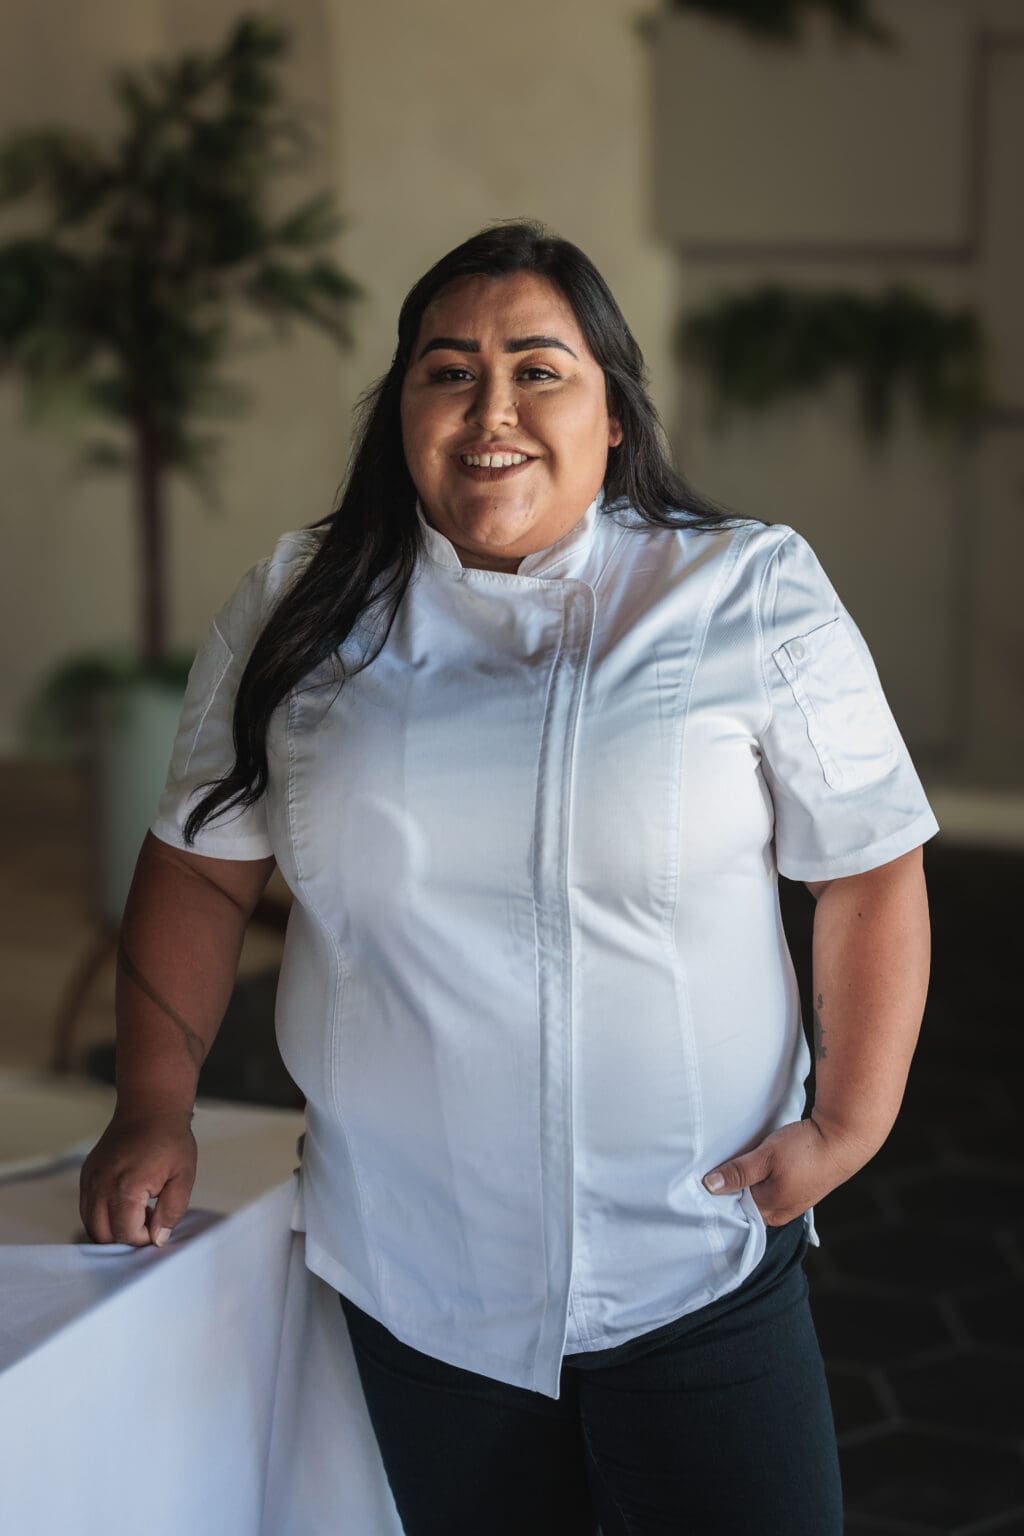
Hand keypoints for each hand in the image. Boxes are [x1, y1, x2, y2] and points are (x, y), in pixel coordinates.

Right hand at [79, 1108, 196, 1246]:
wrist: (150, 1107)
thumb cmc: (170, 1139)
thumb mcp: (184, 1176)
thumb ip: (172, 1211)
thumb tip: (158, 1239)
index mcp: (125, 1187)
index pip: (125, 1234)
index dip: (144, 1238)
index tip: (158, 1223)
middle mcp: (100, 1185)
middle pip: (103, 1235)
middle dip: (126, 1237)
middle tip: (148, 1222)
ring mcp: (90, 1179)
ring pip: (90, 1225)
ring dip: (111, 1229)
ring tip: (137, 1212)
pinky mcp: (86, 1174)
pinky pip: (86, 1208)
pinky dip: (101, 1216)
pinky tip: (124, 1204)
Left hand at [701, 1115, 871, 1225]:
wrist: (843, 1139)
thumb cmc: (805, 1149)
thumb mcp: (766, 1157)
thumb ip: (738, 1172)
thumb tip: (709, 1186)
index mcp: (770, 1210)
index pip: (733, 1208)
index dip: (720, 1191)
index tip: (708, 1174)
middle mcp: (780, 1213)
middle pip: (746, 1203)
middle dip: (734, 1187)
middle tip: (722, 1165)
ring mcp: (792, 1203)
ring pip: (759, 1194)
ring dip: (750, 1180)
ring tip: (744, 1161)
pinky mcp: (800, 1190)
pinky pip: (772, 1188)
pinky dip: (764, 1178)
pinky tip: (761, 1164)